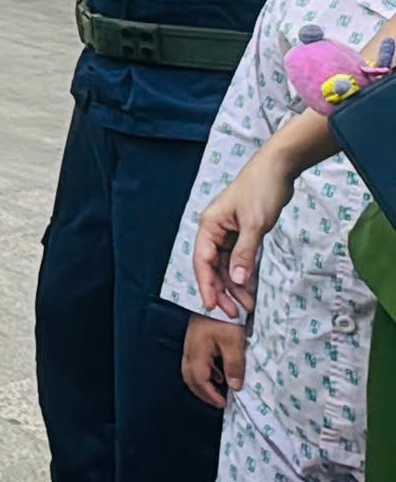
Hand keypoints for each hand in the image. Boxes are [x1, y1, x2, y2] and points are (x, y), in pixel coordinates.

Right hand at [181, 315, 247, 409]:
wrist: (216, 293)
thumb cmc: (225, 317)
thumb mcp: (234, 341)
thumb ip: (234, 366)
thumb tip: (234, 387)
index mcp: (197, 352)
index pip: (198, 380)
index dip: (210, 395)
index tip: (224, 404)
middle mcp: (190, 349)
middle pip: (190, 378)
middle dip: (203, 393)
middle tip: (219, 402)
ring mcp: (192, 343)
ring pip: (192, 370)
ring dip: (204, 384)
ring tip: (220, 391)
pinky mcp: (197, 339)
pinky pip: (197, 362)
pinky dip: (206, 373)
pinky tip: (219, 373)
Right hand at [194, 146, 298, 316]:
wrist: (278, 169)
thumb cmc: (261, 189)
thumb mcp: (255, 224)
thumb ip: (245, 254)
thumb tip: (237, 281)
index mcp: (210, 225)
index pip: (202, 261)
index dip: (206, 285)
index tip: (212, 306)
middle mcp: (215, 230)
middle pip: (212, 267)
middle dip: (222, 290)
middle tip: (232, 312)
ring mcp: (228, 232)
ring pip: (226, 266)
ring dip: (235, 286)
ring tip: (247, 305)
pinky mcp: (242, 233)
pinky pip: (238, 259)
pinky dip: (244, 274)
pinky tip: (250, 289)